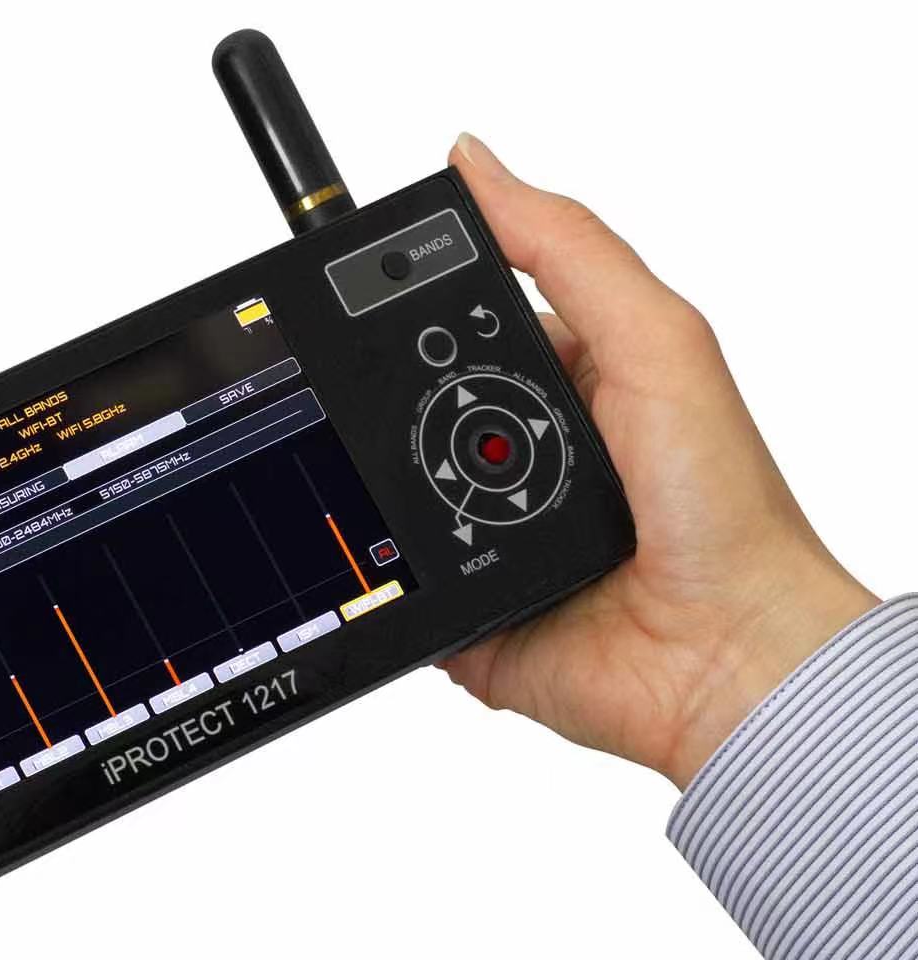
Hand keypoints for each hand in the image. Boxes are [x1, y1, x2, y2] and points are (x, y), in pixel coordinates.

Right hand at [440, 134, 876, 787]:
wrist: (725, 658)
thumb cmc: (724, 509)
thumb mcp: (656, 341)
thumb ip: (569, 248)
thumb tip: (475, 164)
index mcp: (569, 388)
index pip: (468, 332)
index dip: (421, 315)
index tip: (370, 297)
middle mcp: (524, 465)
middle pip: (419, 417)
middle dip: (394, 412)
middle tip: (416, 415)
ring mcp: (488, 542)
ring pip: (397, 502)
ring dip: (391, 495)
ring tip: (429, 494)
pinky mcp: (463, 613)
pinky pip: (395, 587)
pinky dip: (386, 577)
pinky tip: (393, 561)